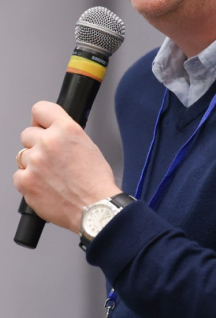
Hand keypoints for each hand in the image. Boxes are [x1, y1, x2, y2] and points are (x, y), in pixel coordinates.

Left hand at [13, 101, 120, 233]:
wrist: (94, 207)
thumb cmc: (95, 181)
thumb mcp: (88, 145)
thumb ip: (66, 135)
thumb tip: (53, 133)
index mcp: (66, 129)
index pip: (40, 109)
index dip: (40, 119)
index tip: (40, 126)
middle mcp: (48, 142)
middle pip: (27, 134)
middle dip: (37, 144)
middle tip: (51, 158)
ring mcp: (34, 162)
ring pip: (22, 156)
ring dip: (33, 164)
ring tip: (52, 176)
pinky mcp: (25, 182)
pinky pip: (19, 176)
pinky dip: (29, 181)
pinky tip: (46, 186)